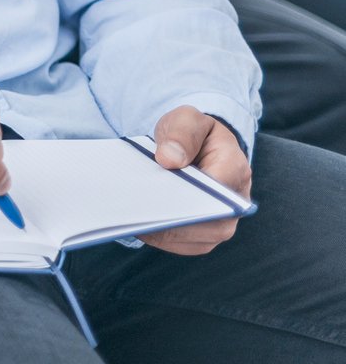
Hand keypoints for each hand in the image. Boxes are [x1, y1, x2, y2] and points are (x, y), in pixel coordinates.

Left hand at [138, 107, 251, 255]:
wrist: (194, 149)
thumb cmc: (191, 134)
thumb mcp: (187, 119)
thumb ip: (181, 133)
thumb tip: (169, 160)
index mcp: (236, 169)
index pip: (213, 191)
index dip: (183, 194)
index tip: (154, 191)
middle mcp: (235, 204)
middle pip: (202, 223)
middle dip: (167, 216)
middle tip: (132, 207)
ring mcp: (220, 225)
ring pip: (188, 237)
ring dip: (157, 228)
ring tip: (129, 214)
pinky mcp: (202, 237)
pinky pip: (178, 244)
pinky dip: (155, 235)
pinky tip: (134, 221)